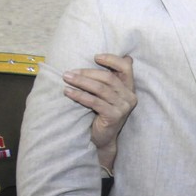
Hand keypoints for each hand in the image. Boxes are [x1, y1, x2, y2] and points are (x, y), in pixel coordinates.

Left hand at [63, 54, 136, 170]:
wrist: (103, 139)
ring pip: (100, 89)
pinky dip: (79, 95)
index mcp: (130, 88)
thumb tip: (97, 57)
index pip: (126, 67)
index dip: (112, 59)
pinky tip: (68, 92)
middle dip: (87, 72)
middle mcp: (129, 97)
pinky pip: (94, 102)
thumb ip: (107, 80)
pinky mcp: (114, 116)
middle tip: (69, 72)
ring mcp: (123, 107)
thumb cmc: (102, 113)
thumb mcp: (107, 95)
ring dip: (81, 82)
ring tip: (66, 79)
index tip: (95, 57)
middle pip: (108, 78)